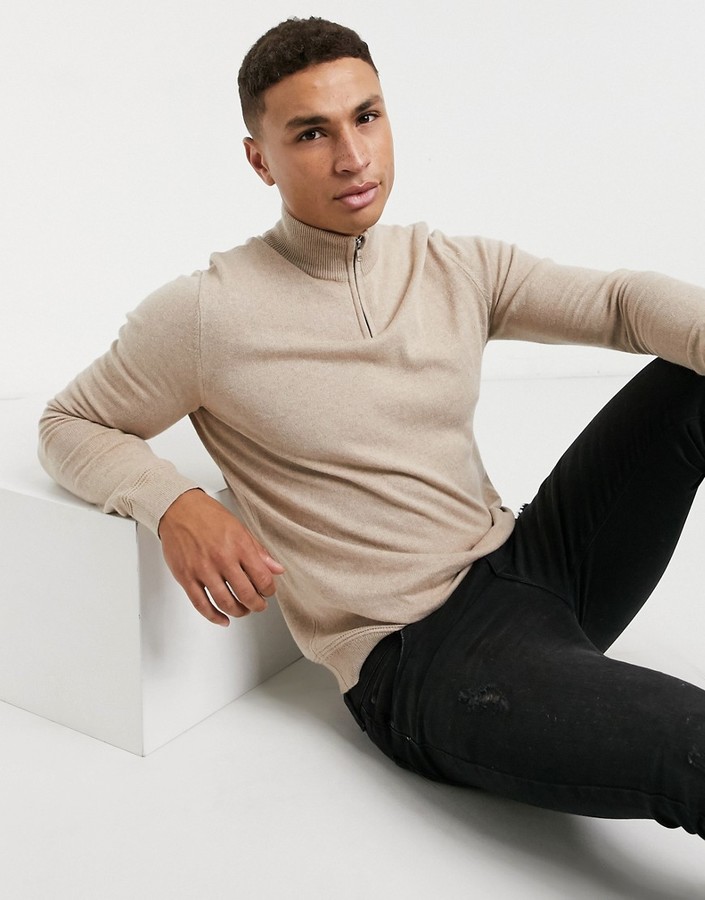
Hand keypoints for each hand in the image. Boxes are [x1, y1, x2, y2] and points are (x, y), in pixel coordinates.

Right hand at [158, 489, 284, 626]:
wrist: (178, 508)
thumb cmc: (208, 515)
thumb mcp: (240, 528)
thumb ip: (259, 551)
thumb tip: (276, 569)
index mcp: (239, 546)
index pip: (262, 578)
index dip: (269, 590)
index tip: (268, 591)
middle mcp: (222, 559)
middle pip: (245, 594)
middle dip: (256, 605)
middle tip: (259, 606)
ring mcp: (202, 570)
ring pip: (225, 602)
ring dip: (238, 612)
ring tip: (243, 610)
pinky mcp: (186, 577)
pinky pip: (201, 604)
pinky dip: (214, 616)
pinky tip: (222, 619)